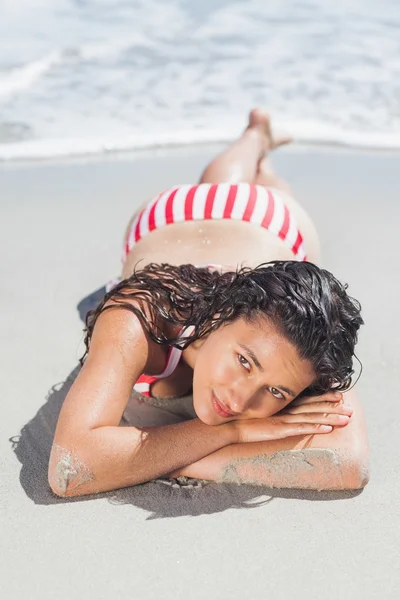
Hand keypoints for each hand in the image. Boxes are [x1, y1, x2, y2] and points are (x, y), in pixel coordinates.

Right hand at [232, 391, 352, 443]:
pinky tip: (328, 429)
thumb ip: (276, 413)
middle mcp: (286, 410)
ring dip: (331, 417)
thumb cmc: (245, 421)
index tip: (339, 395)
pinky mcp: (280, 430)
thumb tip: (286, 416)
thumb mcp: (264, 415)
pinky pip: (301, 428)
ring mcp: (284, 419)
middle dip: (333, 407)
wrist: (231, 426)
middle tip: (350, 408)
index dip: (324, 397)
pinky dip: (315, 428)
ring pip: (312, 417)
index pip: (308, 400)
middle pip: (314, 407)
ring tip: (347, 419)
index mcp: (283, 406)